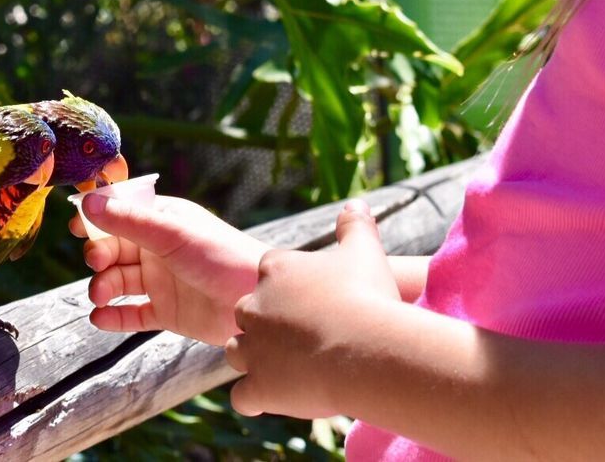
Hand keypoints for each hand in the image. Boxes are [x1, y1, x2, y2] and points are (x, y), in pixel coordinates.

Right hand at [73, 194, 267, 345]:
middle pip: (115, 250)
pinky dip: (114, 317)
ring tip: (101, 295)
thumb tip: (88, 202)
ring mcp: (163, 282)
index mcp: (164, 221)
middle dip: (100, 255)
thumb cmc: (220, 256)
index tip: (76, 227)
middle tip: (96, 263)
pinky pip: (132, 314)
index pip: (122, 214)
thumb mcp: (172, 234)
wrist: (255, 301)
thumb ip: (129, 221)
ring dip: (103, 287)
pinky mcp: (167, 313)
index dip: (98, 219)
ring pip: (119, 282)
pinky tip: (100, 317)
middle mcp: (160, 250)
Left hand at [224, 200, 399, 418]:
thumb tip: (357, 205)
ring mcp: (252, 348)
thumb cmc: (367, 296)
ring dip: (257, 360)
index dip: (287, 289)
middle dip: (265, 324)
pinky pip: (243, 396)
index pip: (267, 274)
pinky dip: (256, 398)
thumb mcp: (364, 250)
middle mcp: (254, 305)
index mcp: (275, 270)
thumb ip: (354, 226)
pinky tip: (280, 396)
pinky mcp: (258, 385)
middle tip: (302, 337)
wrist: (368, 348)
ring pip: (236, 352)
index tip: (311, 300)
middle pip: (245, 312)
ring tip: (290, 368)